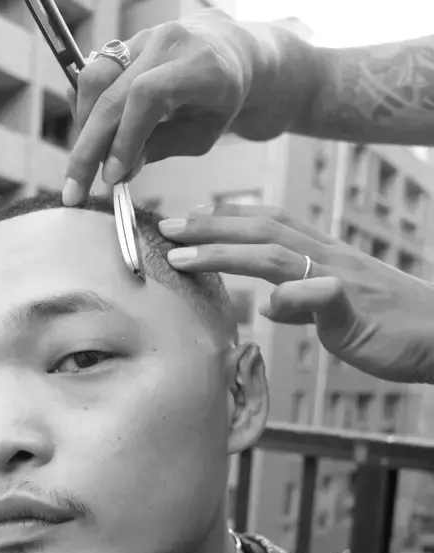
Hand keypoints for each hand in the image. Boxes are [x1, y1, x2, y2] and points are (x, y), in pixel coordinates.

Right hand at [64, 9, 259, 204]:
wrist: (226, 53)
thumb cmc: (219, 101)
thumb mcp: (203, 134)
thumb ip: (162, 148)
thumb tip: (118, 171)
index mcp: (198, 66)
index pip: (147, 97)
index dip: (125, 138)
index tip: (111, 176)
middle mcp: (166, 43)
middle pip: (111, 92)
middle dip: (88, 146)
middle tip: (75, 188)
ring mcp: (141, 38)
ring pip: (93, 78)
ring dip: (82, 126)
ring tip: (86, 163)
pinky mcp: (125, 44)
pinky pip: (93, 74)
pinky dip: (85, 109)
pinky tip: (88, 136)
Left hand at [158, 203, 433, 384]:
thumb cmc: (392, 326)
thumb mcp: (338, 312)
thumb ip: (304, 304)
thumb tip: (270, 304)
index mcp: (324, 257)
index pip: (269, 226)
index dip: (225, 221)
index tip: (187, 224)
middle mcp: (330, 259)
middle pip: (262, 231)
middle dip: (208, 228)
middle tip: (165, 228)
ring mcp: (344, 281)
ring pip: (278, 255)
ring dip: (224, 253)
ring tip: (182, 258)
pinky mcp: (358, 312)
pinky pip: (324, 297)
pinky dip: (294, 299)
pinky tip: (268, 308)